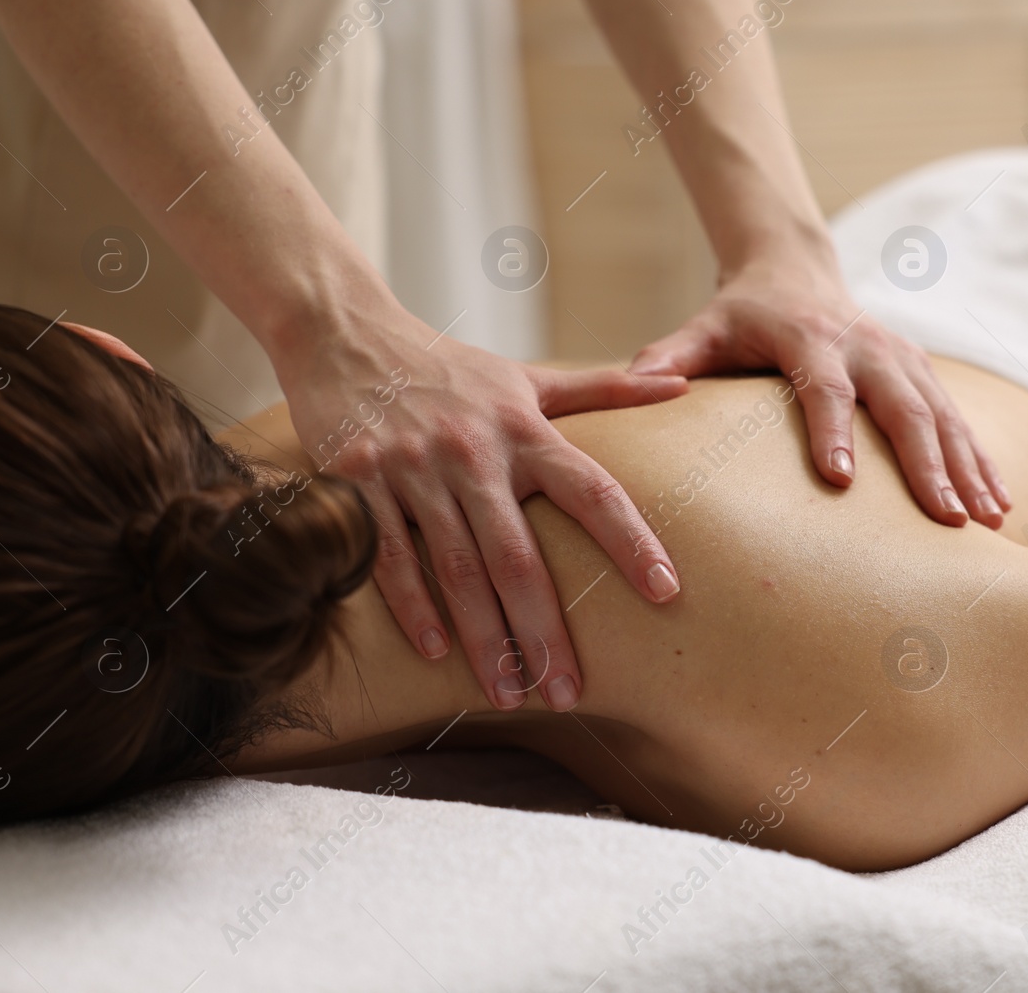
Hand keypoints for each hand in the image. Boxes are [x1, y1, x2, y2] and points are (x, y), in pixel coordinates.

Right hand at [275, 295, 687, 712]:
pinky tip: (436, 654)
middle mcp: (474, 452)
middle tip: (568, 692)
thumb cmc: (449, 369)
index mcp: (524, 430)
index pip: (593, 491)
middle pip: (519, 555)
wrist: (347, 334)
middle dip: (546, 631)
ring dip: (483, 638)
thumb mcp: (528, 378)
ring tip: (508, 693)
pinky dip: (412, 608)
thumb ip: (605, 389)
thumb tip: (681, 386)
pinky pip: (390, 557)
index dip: (632, 541)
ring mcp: (414, 468)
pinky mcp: (358, 482)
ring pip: (456, 569)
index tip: (667, 592)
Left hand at [629, 249, 1009, 528]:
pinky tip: (1002, 505)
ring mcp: (903, 359)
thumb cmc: (740, 315)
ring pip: (943, 417)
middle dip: (928, 465)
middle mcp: (867, 346)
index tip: (841, 480)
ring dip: (969, 469)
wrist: (796, 269)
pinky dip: (982, 462)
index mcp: (811, 338)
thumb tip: (630, 386)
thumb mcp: (703, 328)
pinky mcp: (923, 373)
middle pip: (903, 408)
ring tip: (989, 522)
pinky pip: (960, 421)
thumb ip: (668, 357)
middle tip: (947, 519)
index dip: (832, 431)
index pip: (824, 388)